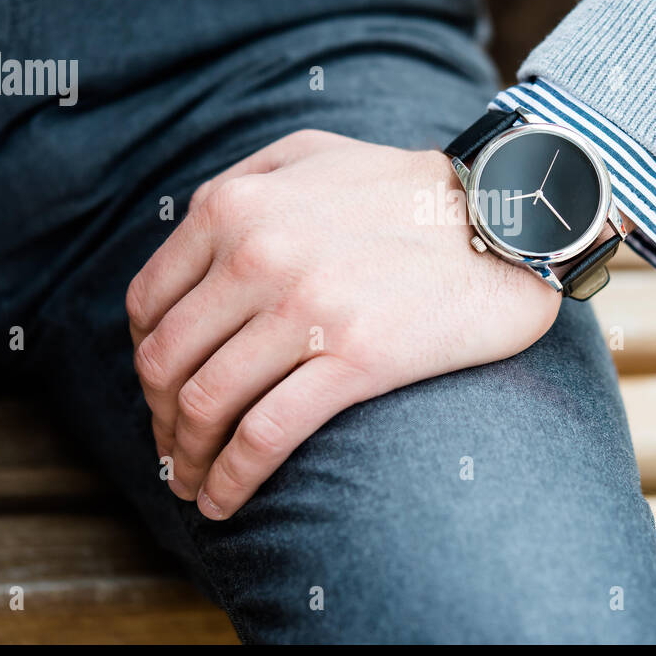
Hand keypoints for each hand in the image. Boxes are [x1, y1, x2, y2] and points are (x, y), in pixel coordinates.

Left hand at [126, 129, 561, 519]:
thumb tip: (191, 234)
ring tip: (194, 486)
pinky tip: (224, 502)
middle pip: (168, 362)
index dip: (146, 363)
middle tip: (176, 452)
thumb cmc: (409, 188)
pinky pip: (265, 435)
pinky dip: (231, 479)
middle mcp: (257, 253)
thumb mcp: (313, 153)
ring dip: (188, 459)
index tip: (163, 396)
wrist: (508, 215)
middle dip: (161, 421)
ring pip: (206, 404)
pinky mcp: (355, 358)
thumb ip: (241, 180)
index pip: (149, 306)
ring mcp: (305, 308)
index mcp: (235, 207)